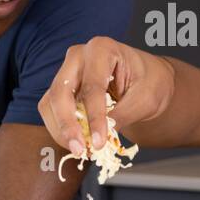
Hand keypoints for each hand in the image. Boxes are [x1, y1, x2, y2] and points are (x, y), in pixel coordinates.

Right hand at [38, 36, 174, 155]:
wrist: (146, 79)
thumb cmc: (149, 82)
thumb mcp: (145, 99)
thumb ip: (122, 116)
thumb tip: (98, 137)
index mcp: (102, 48)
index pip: (93, 87)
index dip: (94, 118)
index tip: (99, 142)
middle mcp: (78, 56)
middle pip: (61, 92)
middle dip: (67, 125)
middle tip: (80, 150)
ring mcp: (67, 71)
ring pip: (51, 103)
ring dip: (61, 130)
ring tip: (80, 150)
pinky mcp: (62, 87)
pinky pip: (51, 110)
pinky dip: (60, 129)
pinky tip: (76, 143)